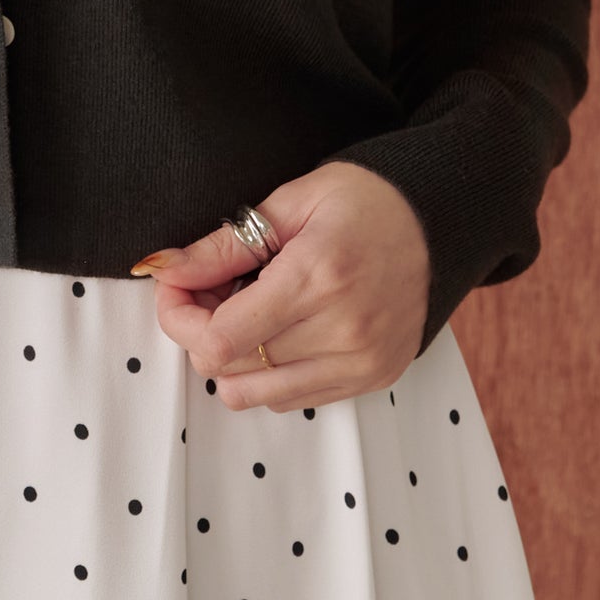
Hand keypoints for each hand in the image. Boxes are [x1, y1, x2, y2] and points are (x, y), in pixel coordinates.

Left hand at [130, 162, 430, 410]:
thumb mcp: (287, 204)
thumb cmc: (362, 200)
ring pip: (257, 394)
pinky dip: (268, 372)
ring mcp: (363, 362)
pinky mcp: (374, 378)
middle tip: (210, 289)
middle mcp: (344, 331)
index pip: (220, 339)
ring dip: (232, 358)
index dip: (179, 317)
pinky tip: (278, 329)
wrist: (436, 219)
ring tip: (244, 310)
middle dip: (200, 330)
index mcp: (317, 277)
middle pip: (231, 367)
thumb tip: (164, 271)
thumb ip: (221, 246)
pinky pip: (292, 399)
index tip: (176, 287)